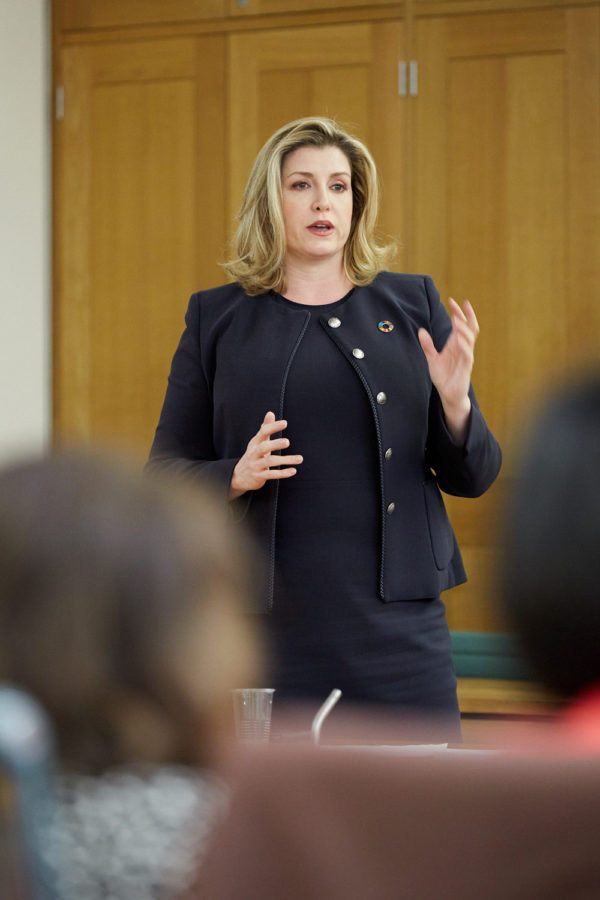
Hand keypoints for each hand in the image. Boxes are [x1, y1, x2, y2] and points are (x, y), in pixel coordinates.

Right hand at [229, 411, 302, 499]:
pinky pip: (271, 474)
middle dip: (275, 444)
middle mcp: (254, 453)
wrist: (238, 477)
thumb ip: (265, 428)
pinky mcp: (258, 477)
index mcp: (255, 443)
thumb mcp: (257, 442)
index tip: (285, 423)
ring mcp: (255, 465)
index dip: (273, 427)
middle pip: (263, 447)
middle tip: (287, 442)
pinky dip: (282, 473)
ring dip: (285, 460)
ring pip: (270, 462)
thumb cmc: (253, 455)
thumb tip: (270, 413)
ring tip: (300, 458)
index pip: (263, 432)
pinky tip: (293, 470)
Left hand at [418, 298, 478, 440]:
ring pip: (470, 339)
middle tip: (459, 304)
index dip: (458, 313)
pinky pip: (468, 355)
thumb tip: (421, 330)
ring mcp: (466, 357)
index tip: (452, 301)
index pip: (461, 324)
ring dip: (463, 329)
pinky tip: (459, 339)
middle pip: (469, 328)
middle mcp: (463, 348)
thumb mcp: (432, 359)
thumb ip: (427, 346)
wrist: (449, 394)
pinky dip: (464, 346)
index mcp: (456, 344)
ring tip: (457, 320)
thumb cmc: (443, 376)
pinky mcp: (466, 367)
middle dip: (465, 315)